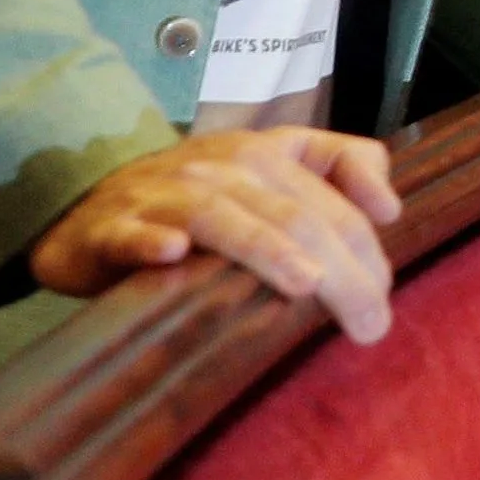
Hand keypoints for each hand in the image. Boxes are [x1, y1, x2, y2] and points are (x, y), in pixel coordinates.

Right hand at [29, 128, 404, 338]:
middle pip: (291, 216)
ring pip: (221, 218)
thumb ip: (338, 165)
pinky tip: (173, 254)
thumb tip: (390, 204)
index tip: (386, 294)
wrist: (89, 203)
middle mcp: (217, 168)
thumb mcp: (271, 166)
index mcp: (263, 155)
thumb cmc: (199, 195)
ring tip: (306, 281)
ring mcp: (162, 196)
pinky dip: (150, 241)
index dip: (366, 247)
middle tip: (370, 324)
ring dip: (264, 248)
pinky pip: (131, 234)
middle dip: (339, 269)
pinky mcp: (110, 228)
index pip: (330, 203)